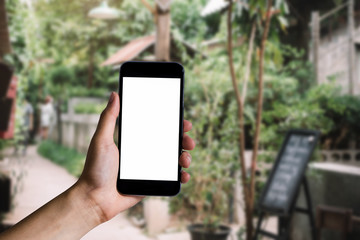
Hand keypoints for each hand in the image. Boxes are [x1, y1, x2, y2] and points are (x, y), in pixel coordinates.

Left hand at [75, 92, 194, 222]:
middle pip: (171, 143)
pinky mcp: (152, 183)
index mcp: (136, 141)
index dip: (173, 124)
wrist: (95, 199)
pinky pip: (171, 178)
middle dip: (184, 140)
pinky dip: (181, 176)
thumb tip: (114, 93)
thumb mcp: (101, 140)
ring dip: (185, 157)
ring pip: (174, 159)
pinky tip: (184, 175)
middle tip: (188, 141)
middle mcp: (145, 153)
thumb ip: (108, 117)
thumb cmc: (95, 169)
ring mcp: (150, 168)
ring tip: (185, 159)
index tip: (183, 121)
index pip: (158, 128)